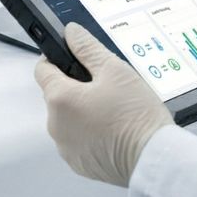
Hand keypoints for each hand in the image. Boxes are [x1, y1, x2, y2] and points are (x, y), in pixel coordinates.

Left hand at [34, 23, 173, 186]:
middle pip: (57, 95)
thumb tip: (71, 33)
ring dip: (83, 112)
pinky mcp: (79, 164)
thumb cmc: (136, 117)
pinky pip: (78, 141)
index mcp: (60, 99)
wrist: (153, 159)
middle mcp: (56, 126)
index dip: (57, 59)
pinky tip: (113, 131)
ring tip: (114, 111)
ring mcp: (66, 147)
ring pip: (68, 119)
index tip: (74, 58)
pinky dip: (90, 134)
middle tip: (107, 88)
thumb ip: (88, 48)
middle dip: (77, 88)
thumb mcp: (115, 70)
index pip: (43, 69)